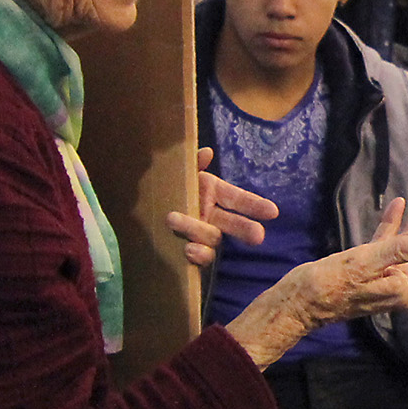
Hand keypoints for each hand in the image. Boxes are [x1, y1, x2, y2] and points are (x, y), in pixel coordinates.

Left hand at [165, 146, 275, 268]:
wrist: (135, 209)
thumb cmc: (161, 185)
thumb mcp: (174, 171)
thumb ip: (192, 162)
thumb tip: (206, 152)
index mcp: (212, 193)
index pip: (239, 199)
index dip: (255, 205)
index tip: (273, 212)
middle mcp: (211, 215)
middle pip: (234, 224)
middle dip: (246, 229)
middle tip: (257, 236)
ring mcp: (201, 235)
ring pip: (212, 238)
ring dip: (198, 231)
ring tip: (175, 220)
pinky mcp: (189, 251)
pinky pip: (200, 256)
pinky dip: (197, 254)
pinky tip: (188, 250)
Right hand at [224, 198, 407, 368]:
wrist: (296, 303)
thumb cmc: (329, 286)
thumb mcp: (367, 263)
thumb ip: (403, 249)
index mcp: (404, 288)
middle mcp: (397, 285)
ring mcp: (380, 278)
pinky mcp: (363, 269)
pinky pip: (384, 246)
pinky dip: (392, 227)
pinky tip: (395, 206)